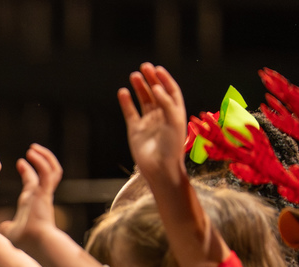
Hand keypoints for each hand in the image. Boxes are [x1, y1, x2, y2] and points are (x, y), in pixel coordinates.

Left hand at [0, 143, 63, 247]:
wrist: (35, 242)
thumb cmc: (25, 240)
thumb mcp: (12, 230)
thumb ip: (8, 226)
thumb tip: (3, 227)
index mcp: (32, 202)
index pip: (32, 182)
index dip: (28, 171)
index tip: (20, 162)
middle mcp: (40, 195)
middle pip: (45, 172)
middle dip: (40, 159)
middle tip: (31, 150)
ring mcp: (44, 192)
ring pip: (51, 169)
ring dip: (44, 157)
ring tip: (33, 148)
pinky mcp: (46, 192)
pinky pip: (47, 172)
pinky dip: (41, 162)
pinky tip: (31, 154)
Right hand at [118, 62, 187, 182]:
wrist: (160, 168)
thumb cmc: (171, 146)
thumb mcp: (174, 121)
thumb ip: (166, 102)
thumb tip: (155, 86)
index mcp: (175, 112)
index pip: (171, 91)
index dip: (165, 79)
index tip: (157, 69)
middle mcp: (162, 115)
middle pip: (156, 92)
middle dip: (151, 79)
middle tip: (144, 67)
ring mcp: (148, 122)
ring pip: (143, 100)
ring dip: (139, 88)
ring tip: (134, 75)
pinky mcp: (135, 129)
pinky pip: (130, 112)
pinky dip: (126, 102)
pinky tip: (123, 92)